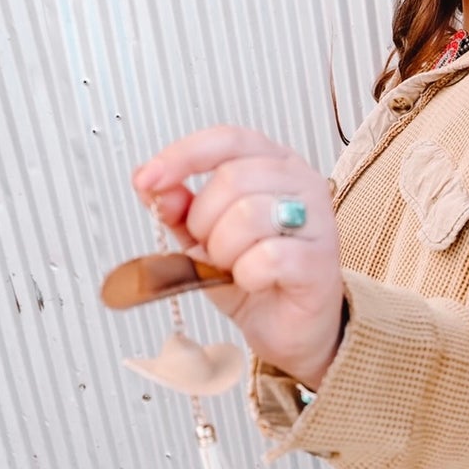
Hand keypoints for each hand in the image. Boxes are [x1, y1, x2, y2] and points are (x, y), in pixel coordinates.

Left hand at [132, 126, 344, 389]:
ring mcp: (317, 220)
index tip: (148, 180)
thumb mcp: (205, 238)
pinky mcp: (320, 260)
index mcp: (275, 165)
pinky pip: (267, 257)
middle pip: (232, 178)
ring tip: (232, 267)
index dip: (183, 155)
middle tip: (209, 248)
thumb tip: (149, 184)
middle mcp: (301, 184)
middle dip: (203, 220)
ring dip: (224, 250)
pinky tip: (255, 282)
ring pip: (248, 215)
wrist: (290, 329)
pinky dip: (247, 275)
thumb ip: (179, 209)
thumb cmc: (256, 277)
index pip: (227, 139)